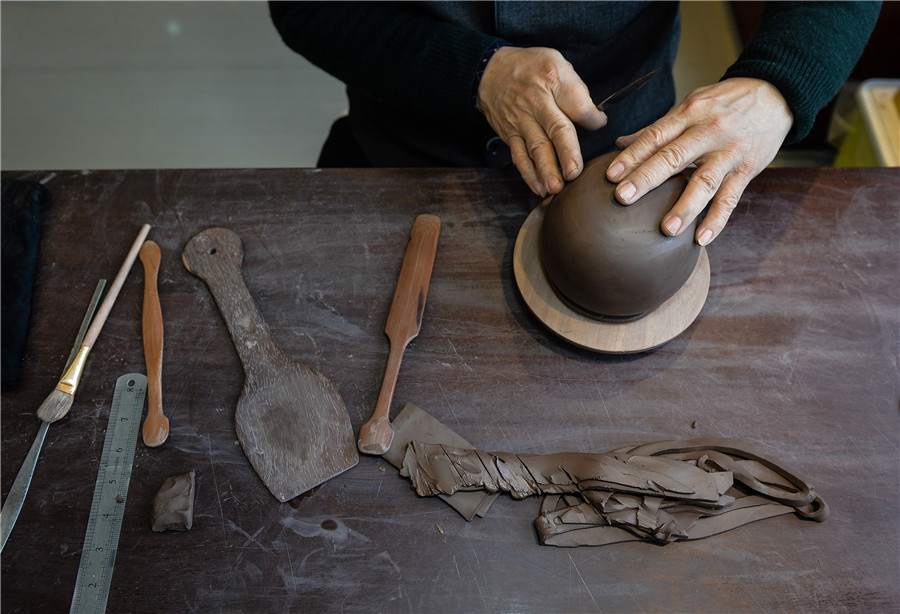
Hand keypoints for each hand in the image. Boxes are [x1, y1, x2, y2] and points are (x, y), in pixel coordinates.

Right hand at [477, 46, 606, 196]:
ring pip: (536, 148)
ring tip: (556, 188)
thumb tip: (592, 118)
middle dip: (566, 153)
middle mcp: (537, 103)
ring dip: (546, 170)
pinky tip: (539, 188)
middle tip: (574, 173)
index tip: (599, 123)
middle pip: (556, 129)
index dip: (592, 119)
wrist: (490, 71)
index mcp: (553, 81)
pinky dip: (528, 173)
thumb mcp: (556, 62)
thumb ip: (575, 89)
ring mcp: (521, 121)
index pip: (578, 105)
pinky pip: (519, 156)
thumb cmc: (529, 67)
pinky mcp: (510, 134)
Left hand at [606, 77, 792, 245]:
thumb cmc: (725, 102)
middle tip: (623, 198)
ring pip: (704, 181)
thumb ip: (658, 127)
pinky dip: (717, 220)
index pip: (656, 135)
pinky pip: (731, 198)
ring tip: (667, 230)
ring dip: (685, 206)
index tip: (610, 175)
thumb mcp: (691, 104)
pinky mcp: (747, 170)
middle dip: (647, 179)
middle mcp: (709, 132)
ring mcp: (729, 153)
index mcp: (690, 113)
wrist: (777, 94)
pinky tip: (702, 238)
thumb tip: (620, 144)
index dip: (632, 155)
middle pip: (674, 157)